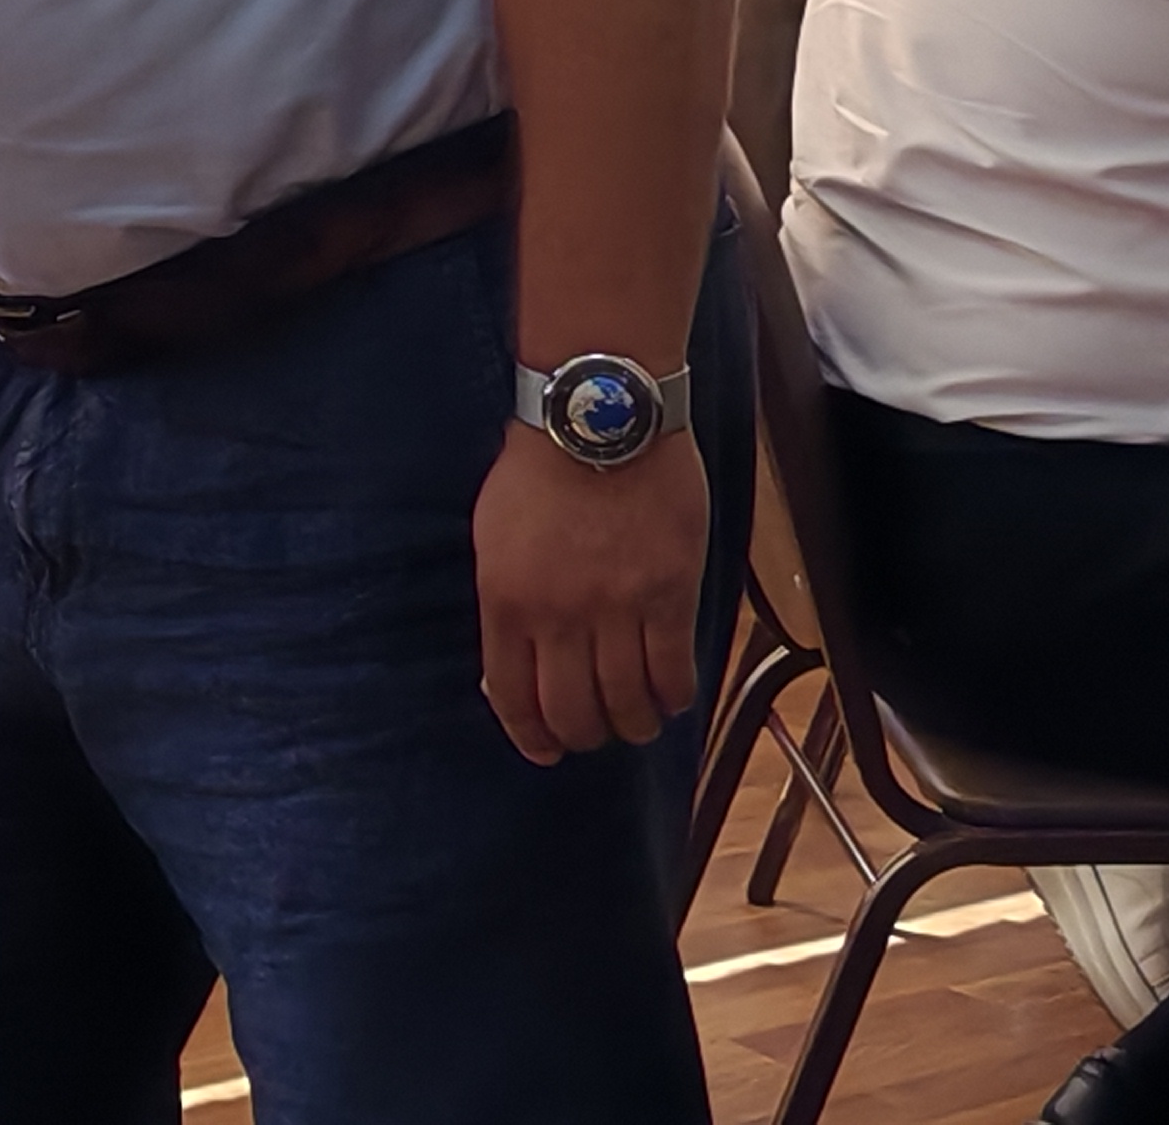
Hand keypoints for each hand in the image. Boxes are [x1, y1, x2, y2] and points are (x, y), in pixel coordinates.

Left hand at [473, 419, 708, 763]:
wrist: (599, 418)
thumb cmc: (539, 470)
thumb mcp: (493, 538)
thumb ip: (504, 603)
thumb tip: (512, 664)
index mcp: (505, 601)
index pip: (512, 696)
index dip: (530, 735)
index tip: (543, 750)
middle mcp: (557, 616)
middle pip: (572, 711)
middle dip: (581, 736)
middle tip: (592, 735)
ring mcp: (616, 609)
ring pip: (627, 703)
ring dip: (632, 725)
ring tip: (636, 722)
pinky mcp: (669, 595)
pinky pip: (674, 672)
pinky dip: (673, 697)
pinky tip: (671, 698)